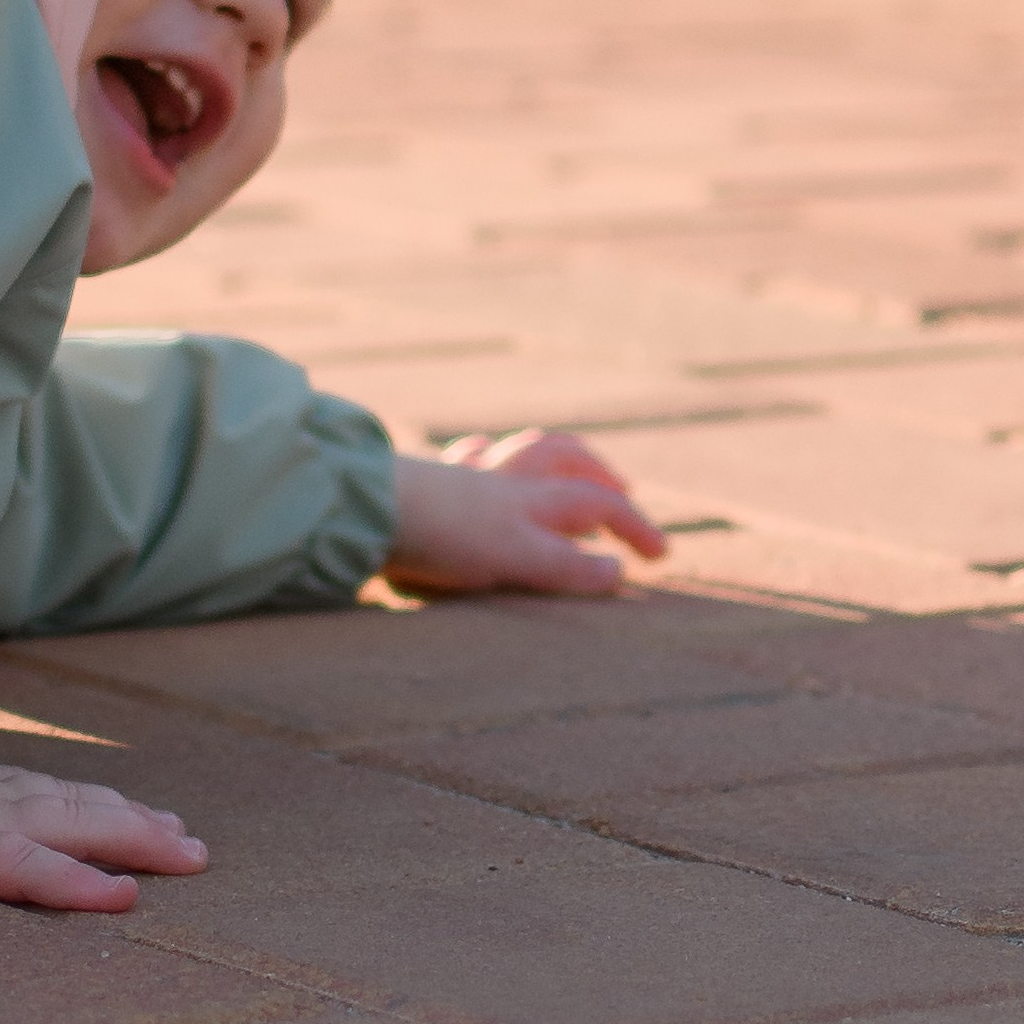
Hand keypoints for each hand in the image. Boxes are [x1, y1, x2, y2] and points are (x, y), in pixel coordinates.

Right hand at [0, 746, 208, 912]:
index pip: (33, 795)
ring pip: (70, 826)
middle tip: (190, 841)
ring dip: (133, 840)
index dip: (90, 805)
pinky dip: (78, 884)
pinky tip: (123, 896)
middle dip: (133, 822)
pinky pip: (27, 870)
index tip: (137, 813)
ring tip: (186, 852)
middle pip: (70, 805)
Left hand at [386, 428, 666, 596]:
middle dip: (595, 470)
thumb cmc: (440, 533)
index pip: (598, 502)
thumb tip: (618, 573)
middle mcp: (500, 478)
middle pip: (561, 457)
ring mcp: (461, 475)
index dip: (634, 526)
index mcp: (530, 498)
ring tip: (560, 470)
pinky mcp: (424, 481)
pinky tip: (477, 460)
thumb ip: (567, 565)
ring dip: (546, 457)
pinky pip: (462, 458)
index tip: (659, 556)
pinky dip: (482, 458)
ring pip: (515, 451)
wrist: (363, 509)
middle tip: (620, 488)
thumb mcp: (516, 557)